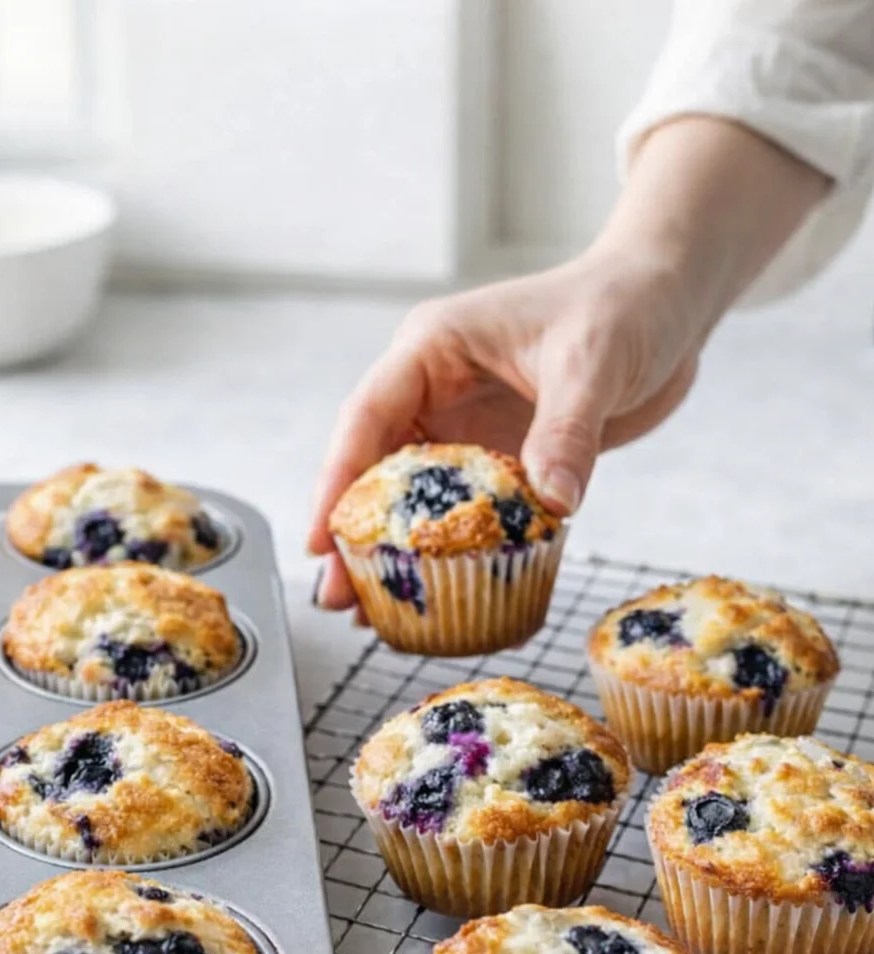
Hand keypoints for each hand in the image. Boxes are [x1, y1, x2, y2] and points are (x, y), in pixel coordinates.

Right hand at [308, 247, 701, 609]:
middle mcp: (436, 387)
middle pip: (375, 468)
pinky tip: (441, 597)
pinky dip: (451, 553)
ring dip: (394, 553)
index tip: (319, 542)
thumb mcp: (593, 362)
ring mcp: (465, 425)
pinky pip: (464, 511)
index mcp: (434, 348)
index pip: (367, 417)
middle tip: (337, 598)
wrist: (670, 302)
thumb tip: (552, 505)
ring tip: (372, 616)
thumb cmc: (625, 305)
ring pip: (413, 498)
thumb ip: (566, 432)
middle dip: (353, 535)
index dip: (338, 482)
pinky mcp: (499, 456)